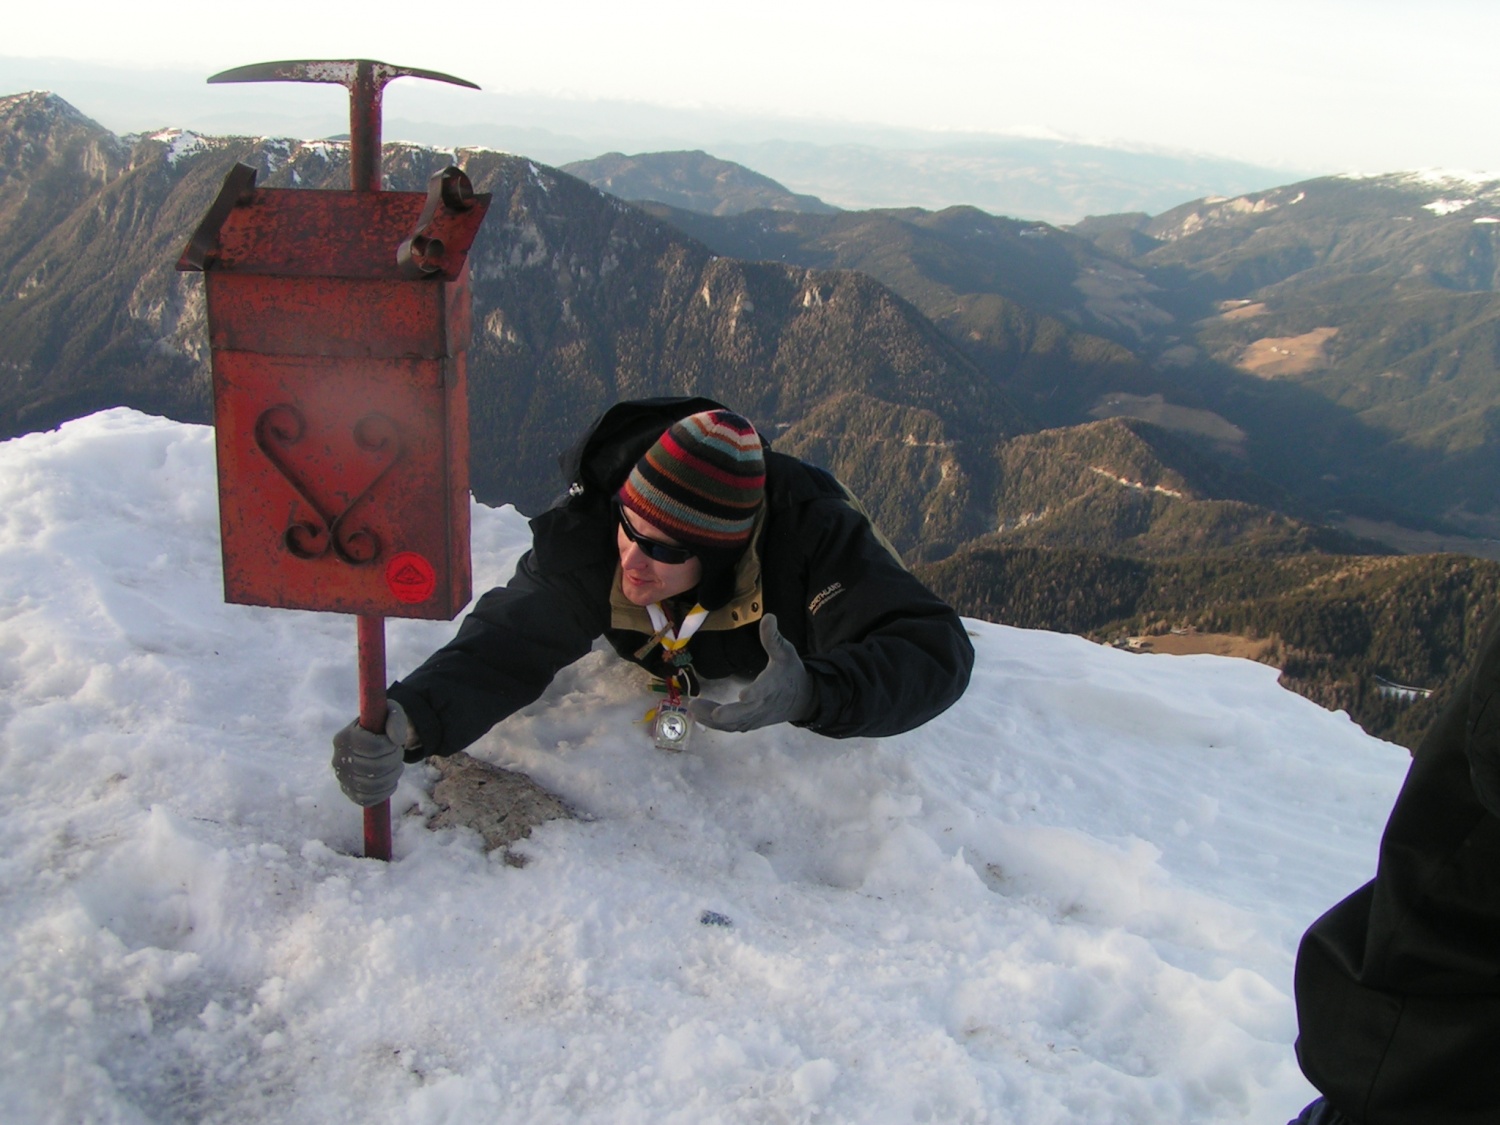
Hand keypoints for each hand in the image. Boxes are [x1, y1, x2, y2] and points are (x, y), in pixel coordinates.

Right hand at [330, 700, 410, 806]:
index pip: (373, 747)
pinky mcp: (348, 792)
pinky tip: (389, 781)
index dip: (391, 747)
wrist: (371, 741)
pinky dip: (384, 791)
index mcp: (344, 737)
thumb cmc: (380, 726)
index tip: (395, 742)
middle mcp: (337, 758)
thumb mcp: (389, 713)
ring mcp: (342, 777)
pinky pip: (367, 799)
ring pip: (372, 785)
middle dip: (394, 761)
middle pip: (375, 768)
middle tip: (397, 754)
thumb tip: (396, 740)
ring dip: (392, 776)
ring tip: (395, 766)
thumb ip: (395, 718)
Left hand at [689, 614, 814, 731]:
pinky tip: (698, 715)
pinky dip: (715, 725)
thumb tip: (768, 616)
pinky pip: (732, 728)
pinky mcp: (750, 723)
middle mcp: (763, 705)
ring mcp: (756, 717)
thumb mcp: (785, 653)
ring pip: (733, 723)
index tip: (743, 695)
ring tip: (691, 707)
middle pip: (743, 713)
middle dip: (723, 712)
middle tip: (696, 706)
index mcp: (772, 686)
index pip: (764, 691)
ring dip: (710, 718)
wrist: (802, 699)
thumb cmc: (791, 672)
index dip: (755, 694)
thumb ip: (773, 637)